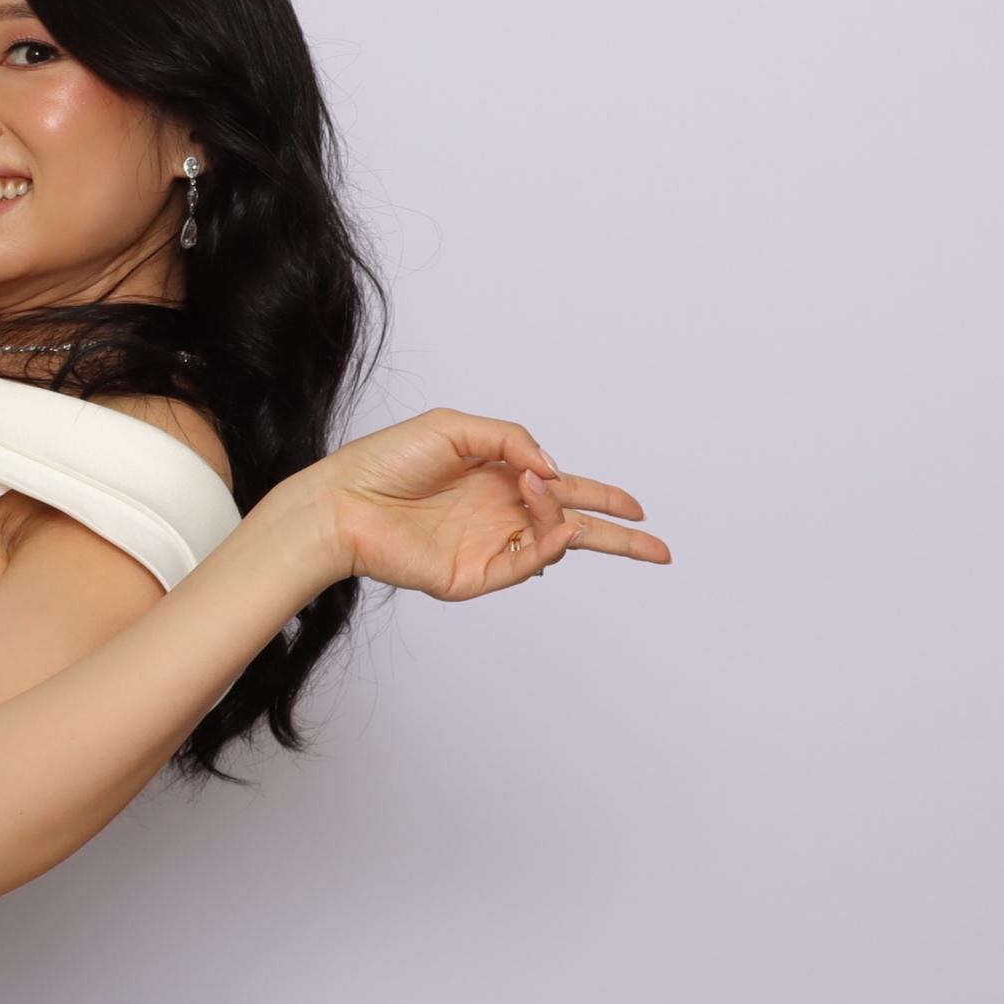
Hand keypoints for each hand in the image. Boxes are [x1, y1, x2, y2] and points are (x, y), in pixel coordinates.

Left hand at [269, 407, 670, 600]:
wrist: (342, 502)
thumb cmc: (387, 460)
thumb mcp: (455, 427)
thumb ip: (511, 440)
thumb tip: (553, 469)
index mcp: (499, 477)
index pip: (564, 488)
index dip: (602, 497)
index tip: (638, 507)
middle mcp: (499, 514)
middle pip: (574, 528)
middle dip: (619, 538)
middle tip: (660, 547)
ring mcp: (489, 546)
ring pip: (553, 545)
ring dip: (561, 517)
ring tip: (537, 492)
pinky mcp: (473, 576)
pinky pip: (524, 566)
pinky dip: (545, 547)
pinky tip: (548, 526)